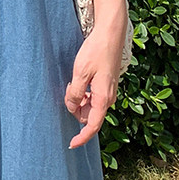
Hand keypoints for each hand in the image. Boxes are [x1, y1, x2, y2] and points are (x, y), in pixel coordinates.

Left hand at [64, 23, 122, 149]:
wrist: (110, 35)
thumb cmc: (95, 52)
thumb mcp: (80, 73)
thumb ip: (75, 94)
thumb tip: (72, 108)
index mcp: (103, 98)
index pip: (93, 126)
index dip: (82, 137)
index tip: (71, 145)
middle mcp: (108, 98)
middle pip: (89, 115)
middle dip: (76, 109)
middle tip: (67, 89)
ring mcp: (109, 91)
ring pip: (90, 106)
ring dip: (79, 100)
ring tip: (72, 81)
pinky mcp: (107, 84)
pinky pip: (93, 97)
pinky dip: (84, 93)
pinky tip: (78, 79)